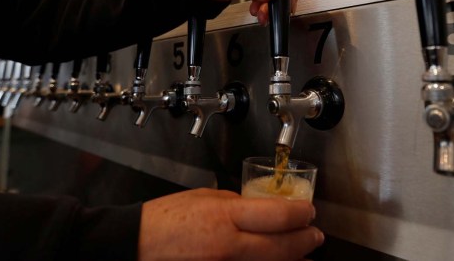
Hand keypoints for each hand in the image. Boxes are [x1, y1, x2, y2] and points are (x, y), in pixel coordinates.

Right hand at [138, 188, 323, 260]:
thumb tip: (262, 210)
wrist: (137, 245)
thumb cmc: (166, 219)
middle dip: (305, 240)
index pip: (278, 215)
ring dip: (293, 259)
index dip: (301, 214)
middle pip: (282, 247)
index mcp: (225, 216)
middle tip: (316, 235)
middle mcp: (229, 246)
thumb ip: (237, 205)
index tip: (309, 211)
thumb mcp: (206, 198)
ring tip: (305, 253)